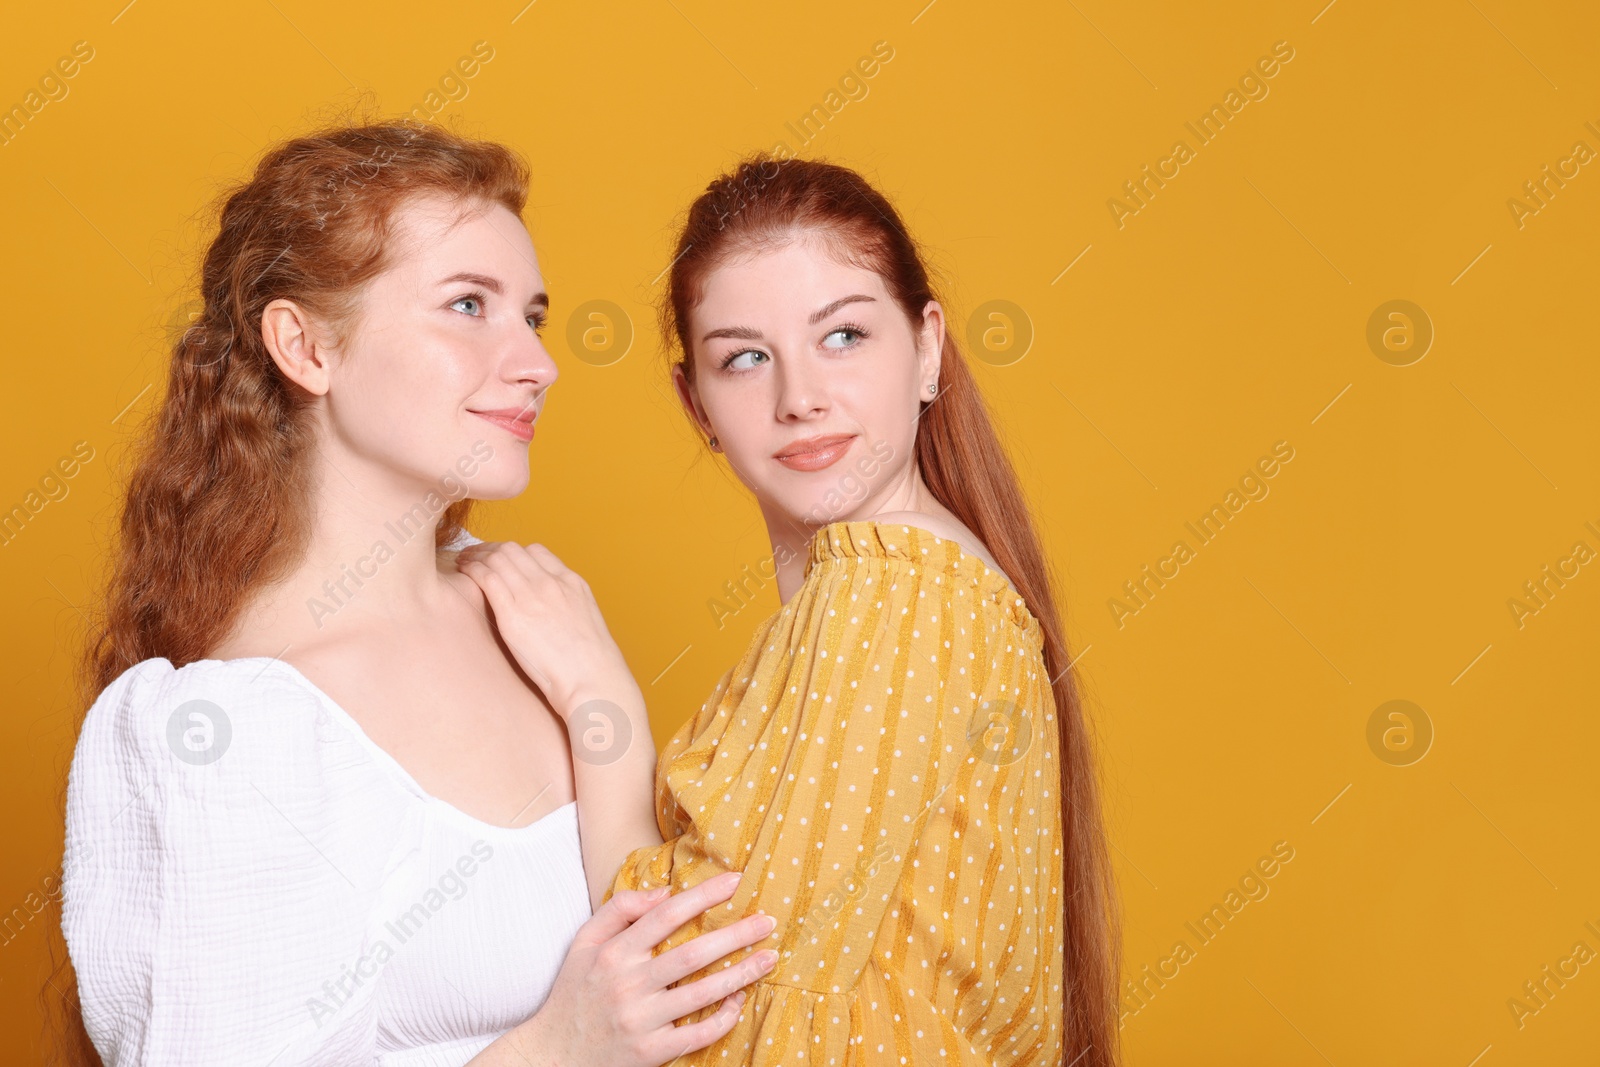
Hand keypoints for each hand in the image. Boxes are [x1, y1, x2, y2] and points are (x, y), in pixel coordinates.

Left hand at [456, 541, 635, 717]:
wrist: (591, 678)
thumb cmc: (590, 662)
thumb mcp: (585, 621)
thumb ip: (565, 606)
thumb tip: (548, 613)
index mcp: (571, 582)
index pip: (536, 551)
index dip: (513, 551)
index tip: (501, 558)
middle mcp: (551, 582)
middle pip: (512, 550)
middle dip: (489, 549)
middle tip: (474, 555)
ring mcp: (532, 596)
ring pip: (497, 558)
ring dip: (476, 556)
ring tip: (464, 561)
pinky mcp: (512, 615)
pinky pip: (487, 579)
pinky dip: (472, 570)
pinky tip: (464, 572)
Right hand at [512, 872, 777, 1065]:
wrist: (552, 1056)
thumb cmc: (573, 994)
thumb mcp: (583, 944)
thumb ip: (619, 910)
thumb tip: (664, 891)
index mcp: (613, 953)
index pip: (666, 915)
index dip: (703, 895)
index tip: (735, 881)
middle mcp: (627, 984)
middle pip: (693, 953)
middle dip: (735, 935)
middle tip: (767, 921)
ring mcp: (640, 1020)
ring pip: (701, 993)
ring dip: (741, 974)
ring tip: (769, 958)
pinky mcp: (650, 1052)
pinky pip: (696, 1034)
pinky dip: (722, 1018)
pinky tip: (739, 1001)